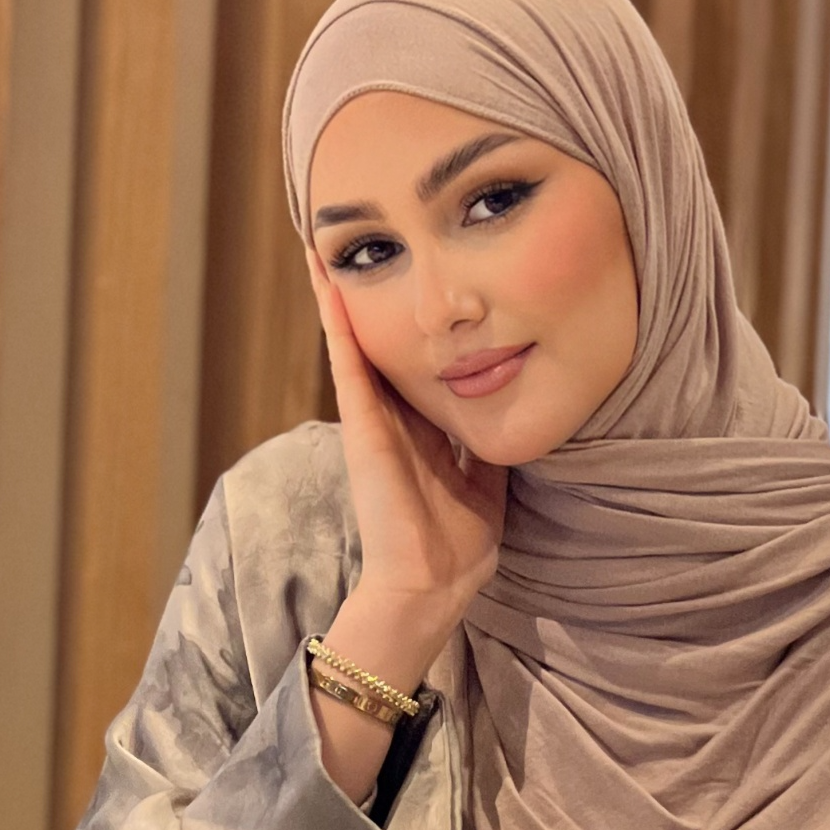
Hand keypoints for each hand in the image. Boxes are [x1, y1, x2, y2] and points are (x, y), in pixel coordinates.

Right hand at [311, 261, 506, 639]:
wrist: (430, 584)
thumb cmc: (457, 547)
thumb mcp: (486, 483)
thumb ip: (486, 447)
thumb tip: (508, 415)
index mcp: (423, 433)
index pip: (417, 368)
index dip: (414, 329)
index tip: (414, 286)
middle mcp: (394, 421)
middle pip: (380, 346)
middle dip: (368, 300)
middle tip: (356, 246)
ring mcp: (373, 422)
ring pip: (355, 345)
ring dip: (336, 297)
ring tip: (322, 245)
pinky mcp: (361, 429)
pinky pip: (348, 365)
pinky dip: (336, 324)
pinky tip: (325, 282)